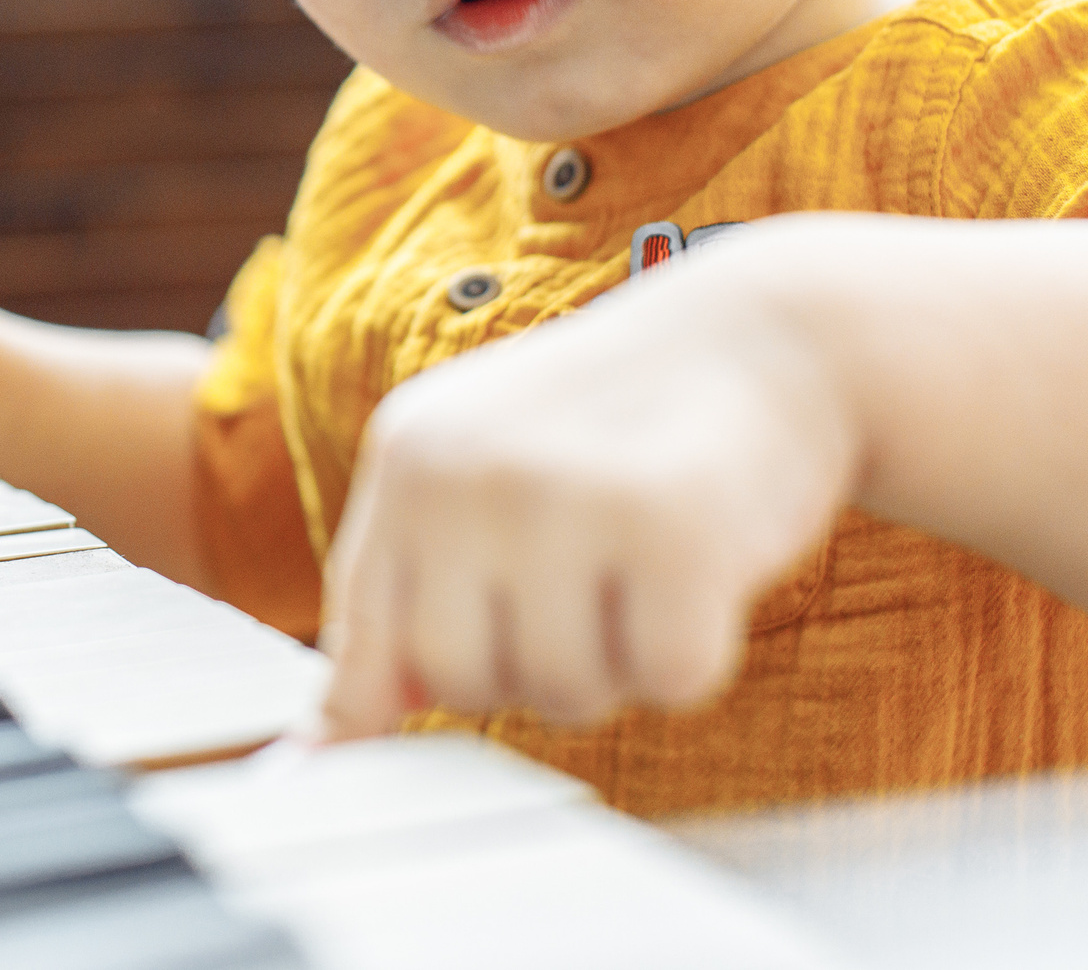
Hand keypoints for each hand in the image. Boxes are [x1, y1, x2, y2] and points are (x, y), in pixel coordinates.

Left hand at [316, 268, 859, 737]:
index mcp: (410, 455)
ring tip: (643, 567)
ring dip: (617, 665)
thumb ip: (402, 598)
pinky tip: (705, 571)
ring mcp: (568, 497)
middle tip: (589, 590)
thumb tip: (322, 751)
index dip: (409, 695)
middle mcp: (470, 471)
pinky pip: (669, 682)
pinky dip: (697, 656)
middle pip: (460, 684)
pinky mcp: (674, 531)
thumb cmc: (615, 430)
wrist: (766, 336)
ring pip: (564, 695)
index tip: (457, 696)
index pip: (362, 642)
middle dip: (530, 671)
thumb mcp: (482, 477)